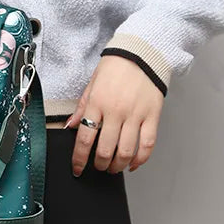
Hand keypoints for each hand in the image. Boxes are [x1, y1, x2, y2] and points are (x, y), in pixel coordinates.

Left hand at [64, 55, 164, 175]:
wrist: (142, 53)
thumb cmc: (115, 67)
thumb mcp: (92, 84)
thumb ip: (81, 107)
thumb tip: (69, 127)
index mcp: (97, 103)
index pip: (84, 138)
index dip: (79, 159)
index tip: (77, 169)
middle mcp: (116, 111)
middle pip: (105, 149)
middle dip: (99, 165)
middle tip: (97, 167)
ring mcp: (136, 114)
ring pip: (126, 151)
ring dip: (117, 165)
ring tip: (113, 168)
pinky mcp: (153, 116)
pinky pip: (147, 144)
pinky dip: (140, 159)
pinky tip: (133, 164)